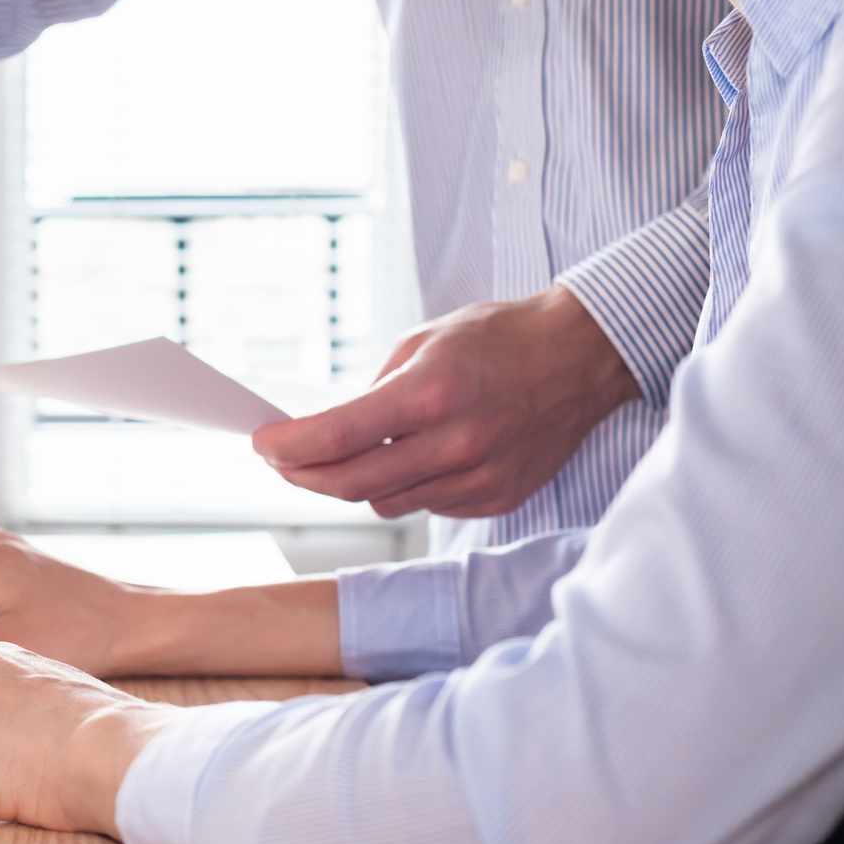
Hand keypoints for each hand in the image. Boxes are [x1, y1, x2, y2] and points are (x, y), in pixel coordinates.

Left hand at [252, 287, 639, 519]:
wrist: (582, 357)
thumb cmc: (499, 338)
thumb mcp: (422, 343)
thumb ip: (373, 392)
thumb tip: (326, 432)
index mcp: (430, 394)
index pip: (336, 438)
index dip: (287, 447)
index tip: (261, 444)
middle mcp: (455, 443)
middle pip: (350, 484)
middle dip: (302, 475)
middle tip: (281, 461)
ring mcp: (479, 477)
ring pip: (385, 502)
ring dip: (355, 482)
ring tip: (348, 454)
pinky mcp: (496, 497)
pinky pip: (426, 505)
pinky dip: (405, 487)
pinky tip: (412, 458)